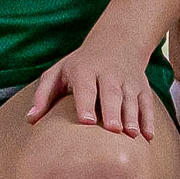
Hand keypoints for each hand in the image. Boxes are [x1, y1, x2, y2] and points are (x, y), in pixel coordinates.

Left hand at [14, 41, 166, 141]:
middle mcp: (108, 74)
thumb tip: (31, 119)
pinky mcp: (143, 87)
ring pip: (131, 99)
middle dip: (113, 111)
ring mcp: (128, 81)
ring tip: (132, 136)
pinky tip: (148, 137)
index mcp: (84, 69)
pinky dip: (148, 119)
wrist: (118, 41)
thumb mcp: (58, 72)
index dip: (86, 103)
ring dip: (132, 117)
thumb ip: (44, 94)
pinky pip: (147, 103)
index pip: (85, 86)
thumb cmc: (81, 64)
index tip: (85, 121)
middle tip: (112, 130)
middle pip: (111, 93)